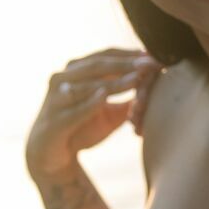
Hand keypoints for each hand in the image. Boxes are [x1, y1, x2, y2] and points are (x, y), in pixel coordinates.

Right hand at [26, 48, 160, 183]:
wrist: (52, 154)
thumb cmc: (83, 127)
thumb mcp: (111, 112)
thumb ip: (129, 99)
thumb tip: (157, 86)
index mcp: (77, 71)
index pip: (105, 55)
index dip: (129, 54)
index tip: (154, 55)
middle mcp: (63, 78)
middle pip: (97, 65)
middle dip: (125, 63)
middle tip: (150, 64)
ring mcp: (56, 99)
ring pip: (87, 86)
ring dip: (113, 82)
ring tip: (136, 79)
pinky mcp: (53, 121)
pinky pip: (73, 110)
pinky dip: (89, 103)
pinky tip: (105, 97)